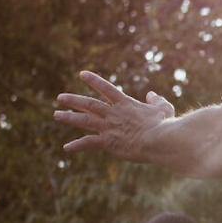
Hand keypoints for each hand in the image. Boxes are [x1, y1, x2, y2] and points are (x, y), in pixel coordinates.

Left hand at [54, 71, 173, 158]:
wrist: (157, 140)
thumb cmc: (164, 125)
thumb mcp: (164, 108)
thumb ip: (157, 100)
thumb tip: (151, 95)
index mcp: (125, 103)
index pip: (106, 88)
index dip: (94, 80)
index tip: (82, 74)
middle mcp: (113, 113)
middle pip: (89, 104)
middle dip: (73, 100)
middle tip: (60, 97)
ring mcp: (108, 127)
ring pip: (84, 120)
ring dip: (69, 117)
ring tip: (56, 115)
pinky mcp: (107, 142)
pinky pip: (88, 143)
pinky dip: (77, 146)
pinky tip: (66, 148)